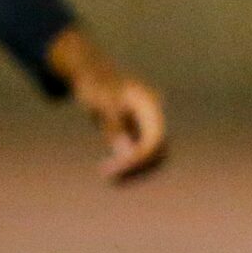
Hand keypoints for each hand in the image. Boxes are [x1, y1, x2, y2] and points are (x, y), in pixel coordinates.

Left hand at [43, 28, 166, 181]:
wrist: (93, 75)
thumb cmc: (96, 85)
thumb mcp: (101, 102)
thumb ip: (114, 125)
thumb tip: (126, 152)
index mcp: (151, 106)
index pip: (155, 140)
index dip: (139, 158)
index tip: (117, 168)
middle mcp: (157, 119)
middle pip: (158, 153)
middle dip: (136, 168)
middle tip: (109, 177)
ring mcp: (151, 128)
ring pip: (152, 159)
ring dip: (134, 171)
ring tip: (109, 177)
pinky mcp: (141, 136)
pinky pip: (142, 157)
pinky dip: (130, 167)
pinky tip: (113, 174)